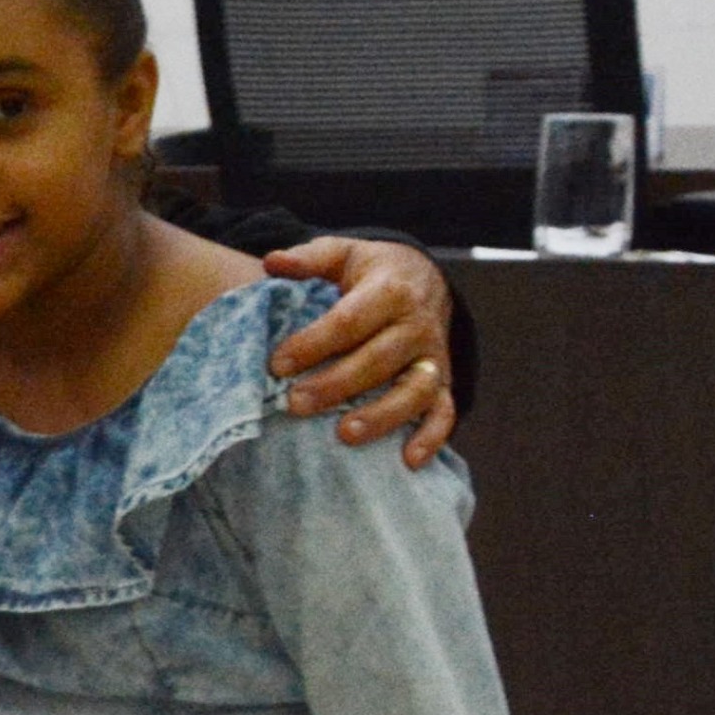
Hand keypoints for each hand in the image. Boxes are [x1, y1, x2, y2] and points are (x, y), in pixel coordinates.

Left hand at [265, 236, 457, 468]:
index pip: (350, 320)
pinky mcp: (443, 381)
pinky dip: (431, 436)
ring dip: (382, 415)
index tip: (277, 365)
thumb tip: (271, 261)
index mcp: (390, 290)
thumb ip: (309, 259)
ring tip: (344, 434)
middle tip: (295, 404)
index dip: (313, 343)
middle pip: (379, 359)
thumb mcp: (342, 254)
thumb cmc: (370, 272)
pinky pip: (444, 411)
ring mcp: (433, 357)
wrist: (423, 278)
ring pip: (415, 389)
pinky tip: (408, 460)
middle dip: (337, 384)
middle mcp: (417, 325)